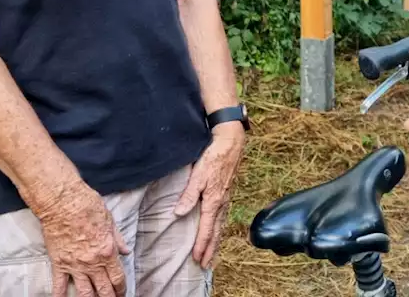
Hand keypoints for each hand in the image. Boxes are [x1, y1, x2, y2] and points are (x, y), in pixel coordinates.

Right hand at [34, 179, 129, 296]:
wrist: (62, 202)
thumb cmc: (87, 207)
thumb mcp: (110, 221)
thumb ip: (118, 239)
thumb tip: (126, 251)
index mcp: (107, 252)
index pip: (118, 278)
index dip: (121, 289)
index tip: (122, 293)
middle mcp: (92, 263)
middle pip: (104, 290)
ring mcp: (75, 265)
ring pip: (85, 293)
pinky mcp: (59, 263)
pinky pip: (59, 285)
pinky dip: (60, 296)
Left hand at [174, 123, 244, 268]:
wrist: (230, 143)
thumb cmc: (213, 157)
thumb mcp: (197, 175)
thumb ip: (188, 195)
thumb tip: (178, 214)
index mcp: (213, 201)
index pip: (206, 229)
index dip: (201, 245)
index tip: (197, 259)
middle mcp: (221, 203)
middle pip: (216, 232)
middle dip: (210, 249)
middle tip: (206, 265)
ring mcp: (225, 199)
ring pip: (220, 226)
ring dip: (216, 242)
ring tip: (212, 255)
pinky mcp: (226, 194)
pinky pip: (223, 218)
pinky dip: (219, 230)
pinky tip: (217, 232)